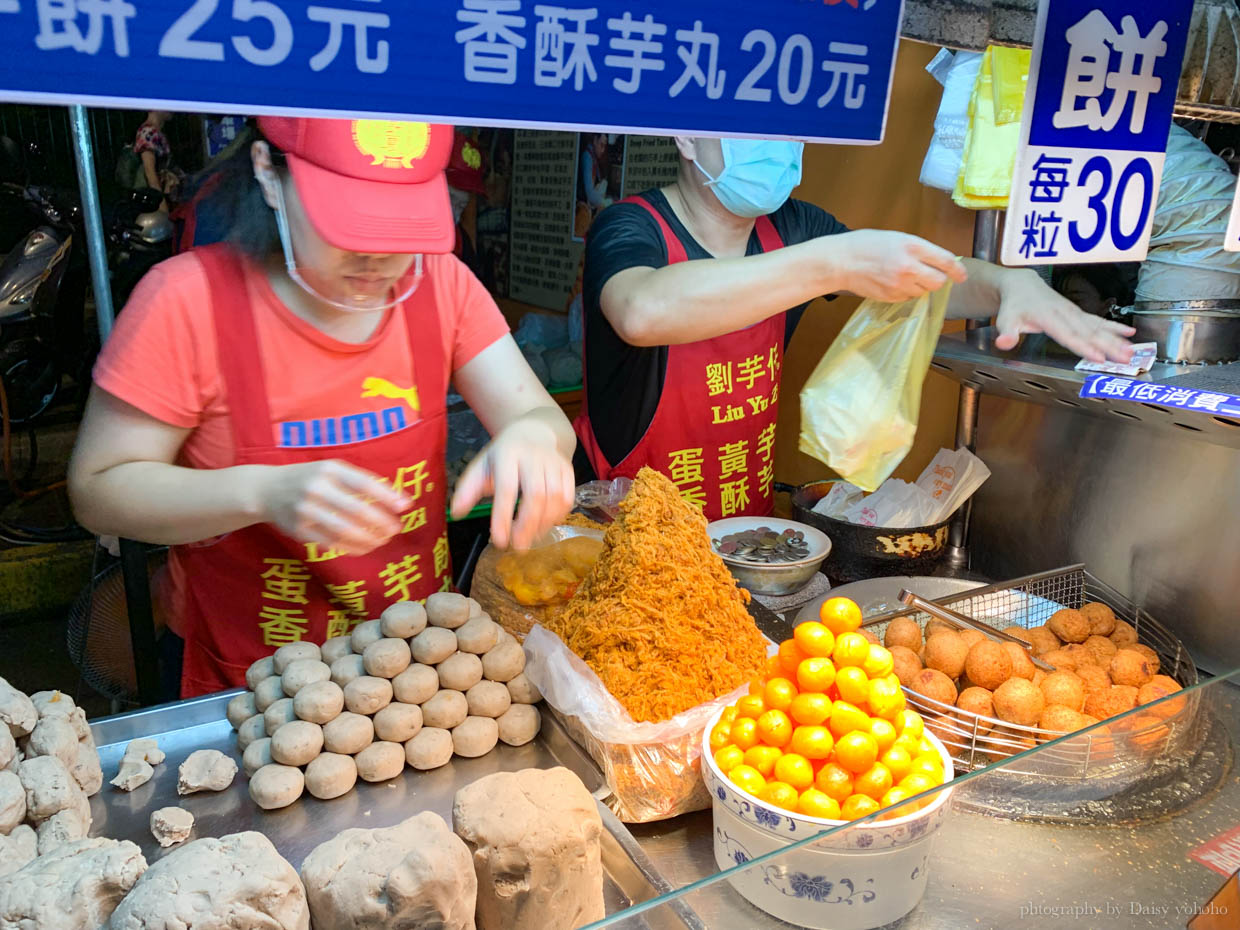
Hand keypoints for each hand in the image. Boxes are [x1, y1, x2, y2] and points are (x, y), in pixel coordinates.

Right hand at [257, 460, 408, 554]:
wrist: (266, 489)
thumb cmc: (310, 478)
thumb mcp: (332, 469)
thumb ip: (360, 481)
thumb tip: (398, 499)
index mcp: (329, 469)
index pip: (364, 483)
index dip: (387, 496)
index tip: (405, 507)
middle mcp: (316, 488)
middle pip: (357, 510)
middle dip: (382, 522)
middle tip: (395, 529)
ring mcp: (306, 510)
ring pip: (344, 531)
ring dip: (369, 539)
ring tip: (383, 540)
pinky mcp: (299, 530)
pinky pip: (331, 543)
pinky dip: (352, 547)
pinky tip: (365, 547)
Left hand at [450, 417, 573, 550]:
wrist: (536, 431)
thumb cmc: (504, 454)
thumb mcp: (482, 465)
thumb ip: (468, 489)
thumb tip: (456, 513)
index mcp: (508, 454)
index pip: (507, 488)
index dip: (504, 516)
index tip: (499, 541)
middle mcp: (534, 457)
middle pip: (536, 494)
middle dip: (527, 525)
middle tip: (518, 547)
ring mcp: (554, 463)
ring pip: (555, 498)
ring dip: (543, 524)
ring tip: (530, 539)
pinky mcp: (569, 470)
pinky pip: (568, 498)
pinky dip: (557, 516)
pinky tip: (544, 526)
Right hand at [829, 230, 968, 301]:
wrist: (840, 261)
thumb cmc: (866, 244)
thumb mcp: (897, 237)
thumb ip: (919, 249)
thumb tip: (939, 262)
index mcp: (912, 246)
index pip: (945, 261)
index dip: (957, 270)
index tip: (962, 276)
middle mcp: (908, 267)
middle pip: (938, 282)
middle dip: (937, 279)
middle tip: (928, 274)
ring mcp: (899, 285)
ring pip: (924, 292)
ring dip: (920, 286)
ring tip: (903, 276)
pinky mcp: (891, 297)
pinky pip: (908, 298)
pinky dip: (906, 292)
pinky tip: (893, 283)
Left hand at [993, 269, 1134, 362]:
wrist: (1022, 285)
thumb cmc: (1013, 306)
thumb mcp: (1005, 320)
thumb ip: (1007, 333)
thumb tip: (1004, 343)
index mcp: (1048, 318)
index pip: (1068, 335)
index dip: (1084, 346)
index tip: (1099, 357)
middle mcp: (1065, 314)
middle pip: (1089, 332)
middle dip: (1109, 346)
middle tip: (1125, 358)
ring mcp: (1074, 313)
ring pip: (1098, 327)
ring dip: (1116, 339)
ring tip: (1131, 351)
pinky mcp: (1079, 314)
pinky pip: (1099, 321)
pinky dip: (1114, 328)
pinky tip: (1130, 334)